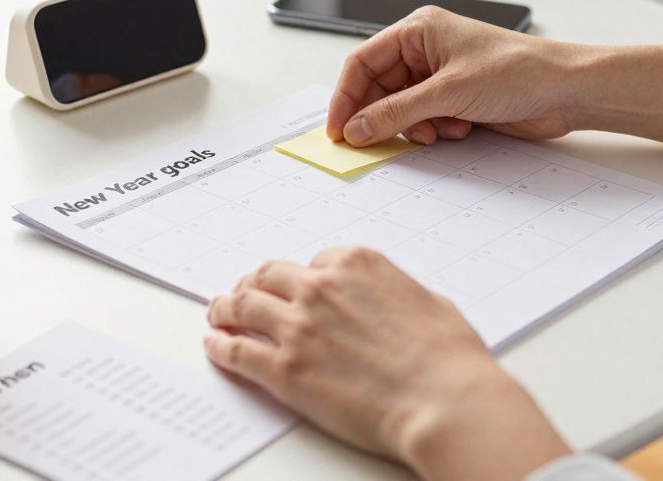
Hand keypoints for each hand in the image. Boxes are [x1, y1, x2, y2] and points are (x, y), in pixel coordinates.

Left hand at [204, 247, 570, 479]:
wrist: (443, 401)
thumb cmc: (448, 358)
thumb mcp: (431, 302)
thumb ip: (398, 293)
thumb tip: (392, 302)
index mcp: (356, 264)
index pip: (316, 261)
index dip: (305, 278)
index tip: (297, 287)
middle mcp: (321, 288)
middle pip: (269, 276)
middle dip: (255, 283)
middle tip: (245, 292)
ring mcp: (298, 327)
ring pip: (243, 306)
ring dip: (226, 308)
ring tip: (219, 313)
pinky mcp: (283, 370)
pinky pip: (236, 351)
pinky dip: (220, 346)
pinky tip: (215, 345)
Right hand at [325, 6, 590, 146]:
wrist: (566, 91)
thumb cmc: (519, 71)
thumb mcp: (448, 93)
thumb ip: (397, 112)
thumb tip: (357, 127)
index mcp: (418, 30)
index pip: (363, 62)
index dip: (346, 97)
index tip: (338, 130)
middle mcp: (425, 50)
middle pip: (379, 89)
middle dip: (382, 116)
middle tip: (374, 143)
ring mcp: (440, 75)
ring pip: (401, 108)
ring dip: (414, 126)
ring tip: (440, 130)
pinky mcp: (456, 98)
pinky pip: (424, 119)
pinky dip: (433, 130)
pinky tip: (459, 129)